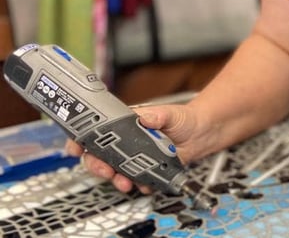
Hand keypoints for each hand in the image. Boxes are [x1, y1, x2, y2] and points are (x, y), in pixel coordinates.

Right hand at [65, 104, 200, 192]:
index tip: (76, 148)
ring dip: (116, 179)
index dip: (83, 140)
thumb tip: (146, 118)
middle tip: (105, 170)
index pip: (98, 131)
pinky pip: (136, 180)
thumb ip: (158, 116)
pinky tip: (144, 184)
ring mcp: (135, 157)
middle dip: (97, 165)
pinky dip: (138, 185)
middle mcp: (126, 142)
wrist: (201, 134)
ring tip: (124, 182)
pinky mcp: (147, 169)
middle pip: (100, 156)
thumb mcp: (170, 113)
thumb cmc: (183, 119)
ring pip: (115, 171)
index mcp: (126, 124)